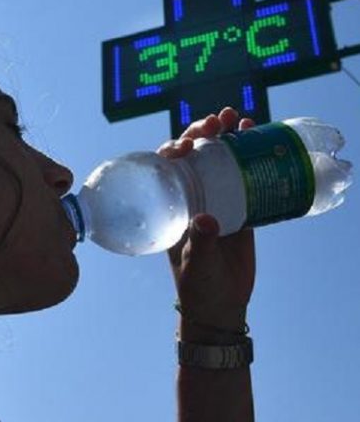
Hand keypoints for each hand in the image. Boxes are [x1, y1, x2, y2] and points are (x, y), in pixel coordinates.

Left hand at [157, 108, 256, 341]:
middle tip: (217, 121)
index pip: (167, 168)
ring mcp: (216, 200)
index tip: (186, 145)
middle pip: (194, 156)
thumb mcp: (195, 265)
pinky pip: (245, 177)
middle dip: (202, 134)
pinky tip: (258, 138)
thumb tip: (207, 220)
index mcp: (171, 206)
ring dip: (227, 138)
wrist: (221, 306)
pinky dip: (251, 157)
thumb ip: (199, 244)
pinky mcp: (241, 209)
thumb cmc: (198, 287)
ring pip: (220, 161)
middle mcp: (191, 197)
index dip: (174, 149)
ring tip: (239, 118)